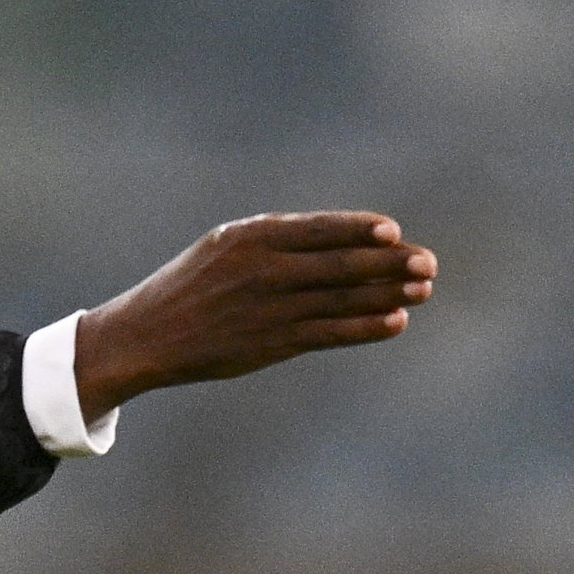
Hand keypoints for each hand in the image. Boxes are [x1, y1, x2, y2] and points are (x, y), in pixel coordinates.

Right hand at [72, 211, 436, 414]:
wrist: (145, 336)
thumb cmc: (190, 288)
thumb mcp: (225, 247)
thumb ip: (276, 243)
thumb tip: (341, 242)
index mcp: (251, 237)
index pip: (320, 229)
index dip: (361, 231)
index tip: (394, 234)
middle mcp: (263, 269)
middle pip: (340, 264)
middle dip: (389, 264)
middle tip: (428, 264)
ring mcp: (268, 308)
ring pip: (341, 298)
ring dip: (387, 294)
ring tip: (424, 290)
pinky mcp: (270, 343)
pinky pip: (328, 333)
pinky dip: (364, 327)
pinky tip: (395, 322)